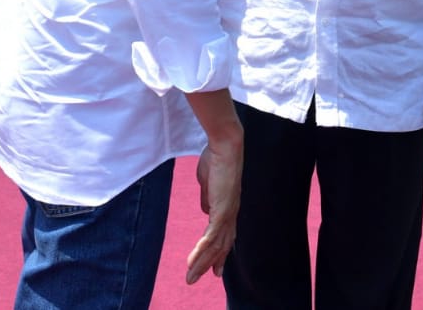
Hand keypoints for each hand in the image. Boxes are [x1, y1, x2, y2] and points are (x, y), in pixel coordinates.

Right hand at [186, 135, 243, 283]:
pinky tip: (192, 262)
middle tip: (203, 277)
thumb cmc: (216, 159)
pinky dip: (201, 251)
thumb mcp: (208, 182)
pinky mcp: (222, 209)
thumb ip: (208, 197)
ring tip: (190, 277)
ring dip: (202, 262)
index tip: (215, 266)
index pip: (226, 234)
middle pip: (223, 244)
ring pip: (216, 245)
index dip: (220, 251)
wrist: (225, 146)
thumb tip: (205, 210)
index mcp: (228, 205)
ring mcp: (228, 211)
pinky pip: (210, 236)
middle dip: (212, 262)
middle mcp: (231, 212)